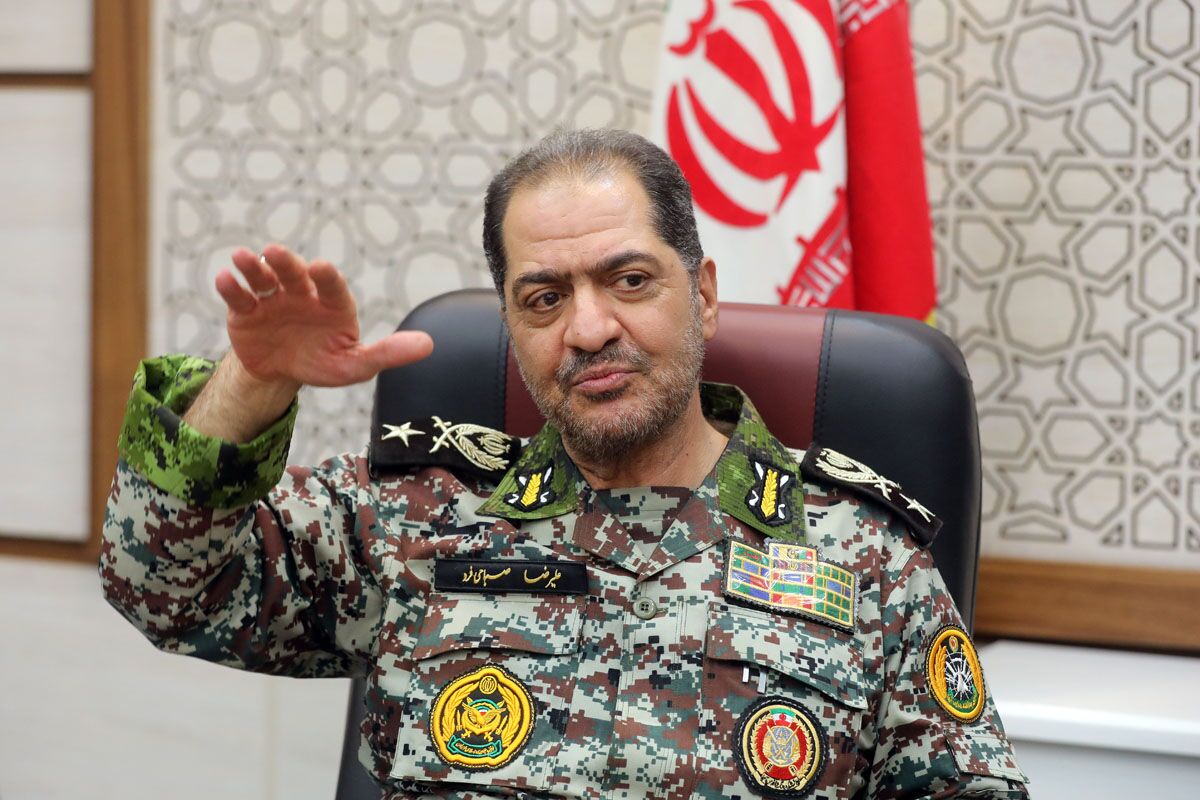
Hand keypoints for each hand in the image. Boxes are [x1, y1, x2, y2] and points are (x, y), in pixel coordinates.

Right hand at [216, 244, 433, 391]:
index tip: (321, 268)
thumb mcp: (355, 364)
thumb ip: (388, 353)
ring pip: (264, 277)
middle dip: (286, 263)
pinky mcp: (245, 310)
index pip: (332, 286)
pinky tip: (224, 279)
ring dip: (254, 266)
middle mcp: (302, 293)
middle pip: (295, 274)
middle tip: (276, 252)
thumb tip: (429, 345)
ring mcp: (272, 298)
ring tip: (243, 257)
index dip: (326, 277)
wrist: (282, 372)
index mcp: (332, 303)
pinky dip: (231, 287)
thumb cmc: (325, 362)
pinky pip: (239, 297)